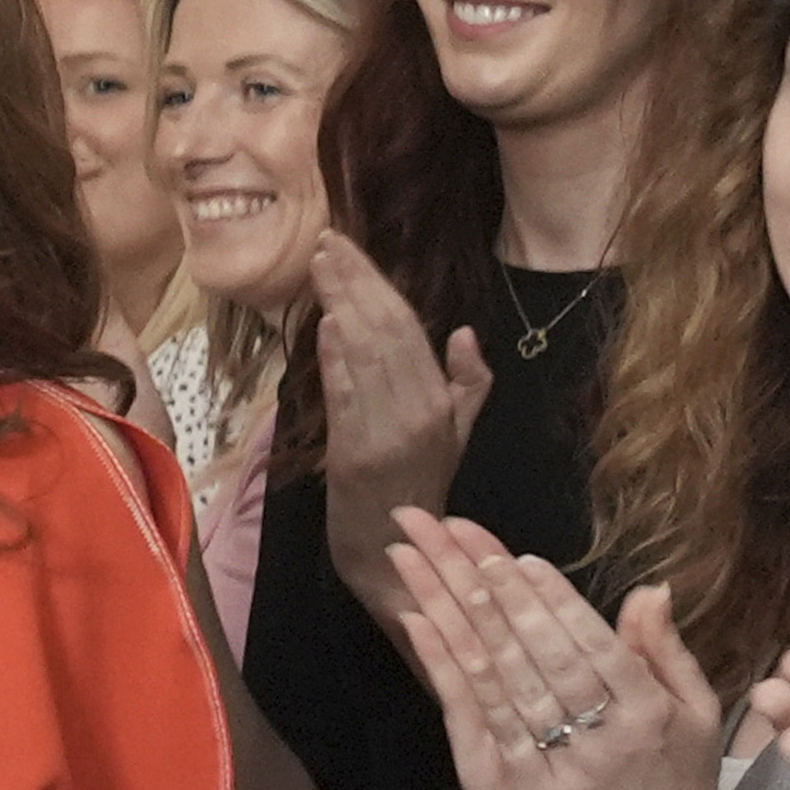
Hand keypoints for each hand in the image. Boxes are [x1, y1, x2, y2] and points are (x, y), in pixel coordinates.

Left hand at [307, 232, 488, 607]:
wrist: (393, 549)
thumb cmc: (422, 484)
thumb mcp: (459, 433)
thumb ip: (469, 381)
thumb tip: (464, 331)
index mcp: (443, 401)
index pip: (409, 328)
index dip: (379, 284)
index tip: (350, 249)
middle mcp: (419, 411)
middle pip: (385, 331)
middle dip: (354, 281)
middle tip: (327, 240)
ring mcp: (387, 433)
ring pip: (364, 354)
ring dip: (339, 304)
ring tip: (319, 264)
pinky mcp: (354, 454)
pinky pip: (345, 395)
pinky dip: (335, 356)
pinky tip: (326, 321)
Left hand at [380, 509, 721, 789]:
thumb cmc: (683, 779)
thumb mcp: (697, 712)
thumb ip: (666, 650)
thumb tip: (649, 589)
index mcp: (649, 709)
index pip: (595, 642)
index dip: (557, 601)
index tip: (524, 560)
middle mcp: (607, 733)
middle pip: (547, 654)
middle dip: (506, 596)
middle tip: (470, 548)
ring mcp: (568, 764)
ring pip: (517, 685)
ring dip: (479, 627)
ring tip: (449, 580)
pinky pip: (498, 729)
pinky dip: (470, 683)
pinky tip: (448, 646)